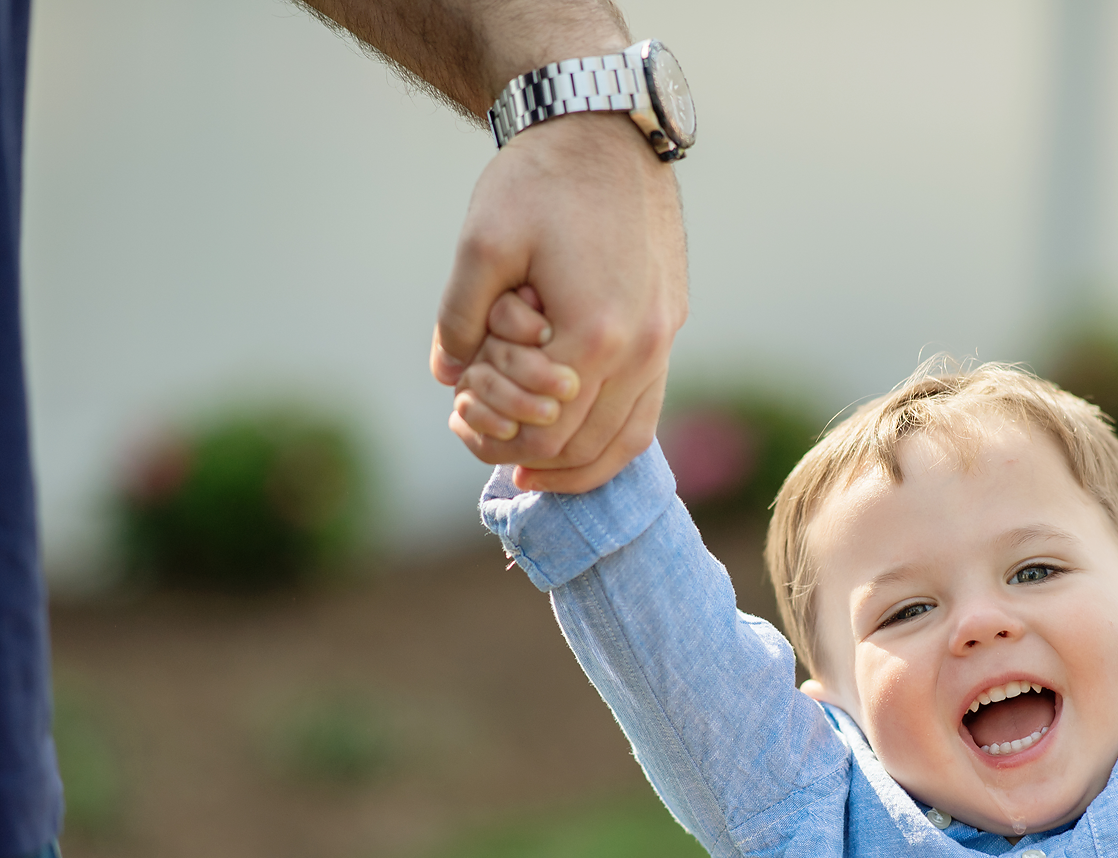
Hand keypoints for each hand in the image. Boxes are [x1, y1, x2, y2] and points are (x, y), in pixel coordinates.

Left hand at [434, 111, 687, 493]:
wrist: (605, 130)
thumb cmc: (540, 181)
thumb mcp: (480, 245)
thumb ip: (460, 319)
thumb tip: (446, 375)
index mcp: (595, 336)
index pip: (544, 430)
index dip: (494, 441)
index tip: (461, 425)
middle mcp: (642, 348)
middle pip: (584, 445)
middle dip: (530, 456)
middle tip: (484, 446)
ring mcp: (664, 339)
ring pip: (627, 439)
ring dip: (578, 463)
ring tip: (535, 468)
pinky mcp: (671, 324)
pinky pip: (648, 406)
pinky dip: (613, 436)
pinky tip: (578, 435)